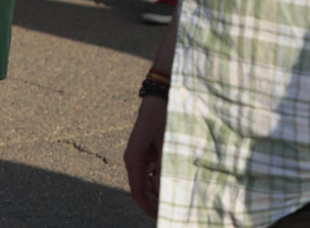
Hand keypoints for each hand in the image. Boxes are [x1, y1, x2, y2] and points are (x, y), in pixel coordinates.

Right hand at [124, 95, 166, 216]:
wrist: (162, 94)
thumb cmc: (164, 116)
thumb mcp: (166, 143)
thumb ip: (165, 167)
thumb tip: (165, 190)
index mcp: (134, 160)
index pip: (138, 191)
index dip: (148, 206)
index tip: (160, 217)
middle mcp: (135, 159)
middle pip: (142, 188)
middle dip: (155, 201)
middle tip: (170, 211)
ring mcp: (142, 154)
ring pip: (148, 180)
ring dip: (159, 191)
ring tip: (175, 200)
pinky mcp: (149, 149)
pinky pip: (153, 170)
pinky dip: (162, 178)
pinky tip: (174, 183)